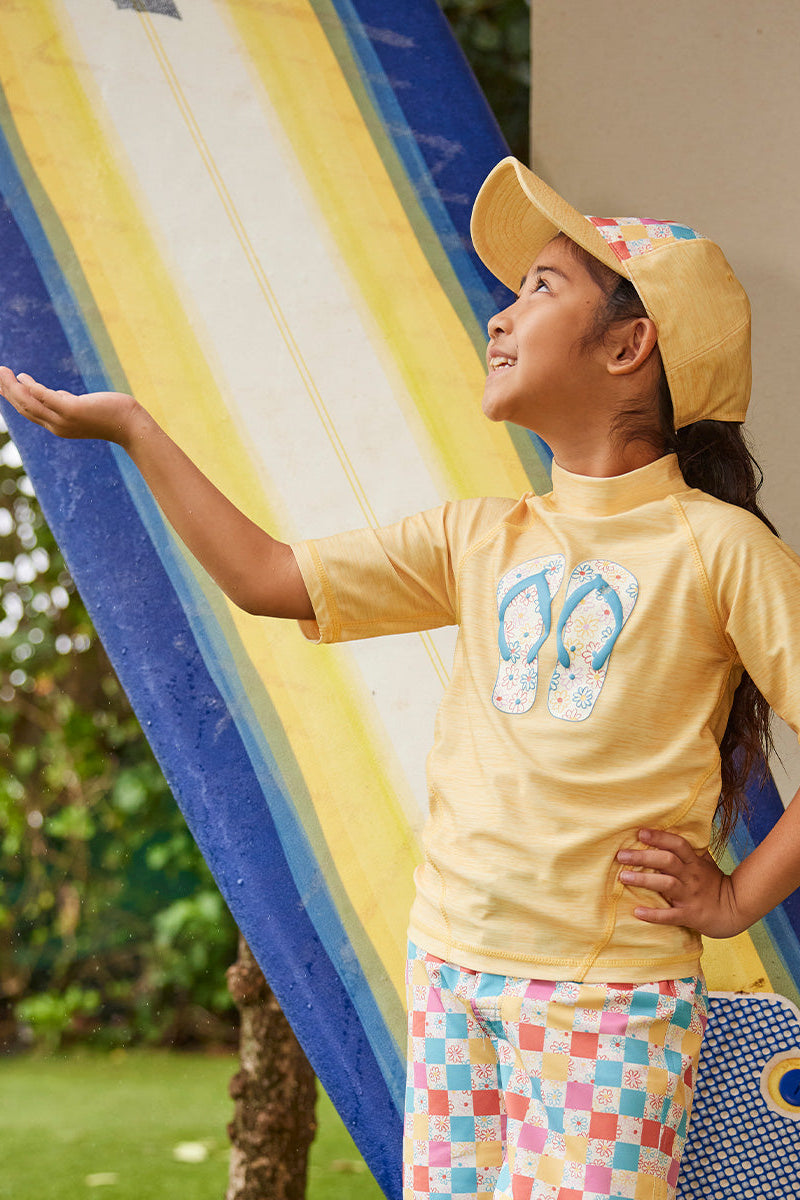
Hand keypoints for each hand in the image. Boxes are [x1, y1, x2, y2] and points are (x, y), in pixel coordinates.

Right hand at [0, 368, 140, 446]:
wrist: (131, 426)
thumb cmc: (110, 415)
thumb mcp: (84, 407)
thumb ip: (68, 402)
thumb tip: (60, 395)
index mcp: (57, 425)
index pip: (29, 411)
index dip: (12, 397)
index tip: (1, 383)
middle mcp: (57, 426)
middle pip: (24, 407)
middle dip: (7, 390)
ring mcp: (65, 420)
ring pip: (31, 404)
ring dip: (14, 388)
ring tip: (2, 372)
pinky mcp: (74, 411)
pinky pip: (48, 399)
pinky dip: (34, 389)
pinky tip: (24, 378)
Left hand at [616, 829, 745, 938]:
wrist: (734, 911)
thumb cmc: (714, 884)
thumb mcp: (705, 863)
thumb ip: (689, 850)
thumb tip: (671, 829)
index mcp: (694, 863)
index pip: (678, 844)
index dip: (660, 837)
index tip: (640, 833)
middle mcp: (691, 876)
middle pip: (667, 861)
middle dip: (643, 856)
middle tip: (621, 855)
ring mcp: (690, 896)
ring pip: (666, 884)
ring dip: (643, 880)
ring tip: (623, 877)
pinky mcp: (689, 915)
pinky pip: (670, 915)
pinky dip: (653, 915)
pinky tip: (637, 912)